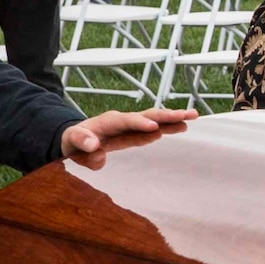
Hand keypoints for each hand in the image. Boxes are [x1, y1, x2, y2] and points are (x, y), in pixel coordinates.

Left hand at [60, 107, 197, 165]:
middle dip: (166, 115)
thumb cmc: (74, 142)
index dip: (140, 124)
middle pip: (147, 115)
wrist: (76, 140)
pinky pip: (154, 128)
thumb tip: (95, 148)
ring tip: (193, 116)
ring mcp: (131, 125)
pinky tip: (182, 126)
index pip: (126, 122)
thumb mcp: (71, 143)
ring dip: (173, 118)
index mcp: (107, 122)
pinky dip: (168, 126)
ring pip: (155, 119)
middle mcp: (123, 120)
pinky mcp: (136, 132)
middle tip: (185, 115)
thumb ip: (82, 144)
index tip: (155, 128)